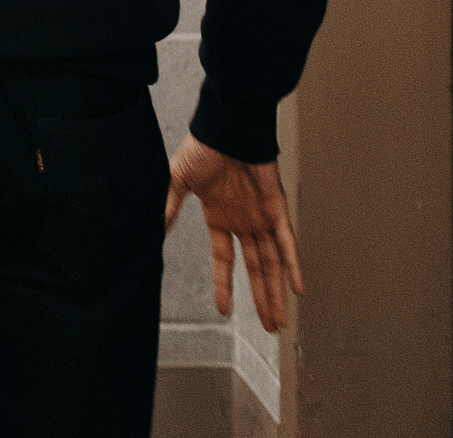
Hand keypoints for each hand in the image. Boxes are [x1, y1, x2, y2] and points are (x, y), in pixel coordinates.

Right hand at [164, 133, 303, 330]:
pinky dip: (294, 265)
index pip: (224, 260)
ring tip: (279, 320)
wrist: (226, 127)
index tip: (224, 311)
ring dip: (276, 292)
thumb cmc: (203, 147)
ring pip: (271, 263)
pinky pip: (287, 242)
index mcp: (220, 218)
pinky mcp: (276, 208)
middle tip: (269, 327)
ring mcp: (261, 217)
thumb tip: (154, 230)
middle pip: (255, 269)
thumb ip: (168, 206)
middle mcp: (243, 222)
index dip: (224, 286)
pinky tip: (298, 288)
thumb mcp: (177, 180)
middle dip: (262, 299)